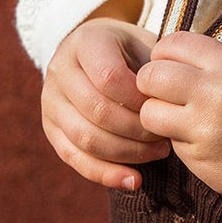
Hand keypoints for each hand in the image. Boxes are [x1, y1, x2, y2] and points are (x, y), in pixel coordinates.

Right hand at [41, 17, 173, 190]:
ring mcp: (50, 100)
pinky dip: (105, 173)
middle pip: (96, 110)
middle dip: (137, 129)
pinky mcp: (50, 128)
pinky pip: (74, 157)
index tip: (166, 106)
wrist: (99, 54)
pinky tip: (134, 180)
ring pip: (84, 137)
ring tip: (157, 152)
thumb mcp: (146, 45)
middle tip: (166, 136)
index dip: (139, 98)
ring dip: (126, 152)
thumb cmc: (133, 53)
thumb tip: (171, 101)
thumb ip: (157, 68)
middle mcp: (59, 69)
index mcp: (84, 41)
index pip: (108, 77)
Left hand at [135, 31, 221, 216]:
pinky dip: (179, 142)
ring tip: (180, 120)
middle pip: (149, 76)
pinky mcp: (200, 162)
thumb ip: (211, 64)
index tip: (171, 66)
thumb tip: (166, 59)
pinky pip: (171, 144)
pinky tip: (206, 143)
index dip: (163, 55)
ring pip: (149, 114)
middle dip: (151, 86)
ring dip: (158, 117)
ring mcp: (205, 130)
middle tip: (166, 95)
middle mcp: (213, 93)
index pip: (170, 43)